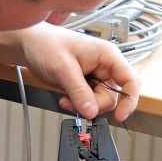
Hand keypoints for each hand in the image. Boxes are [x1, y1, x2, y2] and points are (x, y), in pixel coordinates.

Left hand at [19, 23, 139, 121]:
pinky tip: (65, 98)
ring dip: (83, 106)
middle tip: (74, 103)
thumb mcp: (63, 68)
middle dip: (94, 105)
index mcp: (107, 55)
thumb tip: (92, 112)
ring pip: (100, 102)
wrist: (30, 45)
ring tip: (65, 99)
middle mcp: (105, 66)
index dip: (130, 100)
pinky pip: (89, 102)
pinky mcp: (86, 85)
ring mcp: (96, 77)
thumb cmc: (46, 45)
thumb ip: (79, 91)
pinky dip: (77, 105)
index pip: (131, 80)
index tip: (120, 116)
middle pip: (113, 97)